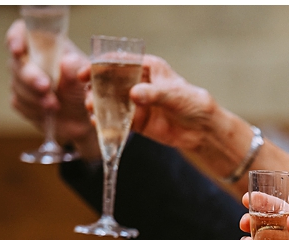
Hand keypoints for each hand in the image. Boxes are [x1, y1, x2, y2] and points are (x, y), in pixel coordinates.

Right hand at [6, 19, 96, 156]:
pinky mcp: (20, 100)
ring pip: (16, 84)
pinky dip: (34, 109)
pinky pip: (18, 102)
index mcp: (46, 46)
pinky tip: (48, 112)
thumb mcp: (87, 77)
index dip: (16, 38)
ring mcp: (22, 80)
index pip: (22, 32)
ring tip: (55, 105)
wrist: (84, 119)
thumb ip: (76, 67)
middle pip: (16, 62)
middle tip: (46, 87)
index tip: (18, 51)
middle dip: (30, 76)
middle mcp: (30, 60)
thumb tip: (65, 62)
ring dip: (35, 96)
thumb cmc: (86, 90)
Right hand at [81, 54, 216, 151]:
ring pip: (110, 101)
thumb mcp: (174, 95)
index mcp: (147, 68)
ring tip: (93, 111)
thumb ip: (154, 94)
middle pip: (109, 81)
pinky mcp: (136, 121)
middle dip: (96, 88)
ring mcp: (135, 102)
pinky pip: (117, 120)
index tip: (86, 73)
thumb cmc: (192, 103)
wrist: (202, 129)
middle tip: (89, 97)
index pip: (119, 62)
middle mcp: (137, 83)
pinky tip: (100, 125)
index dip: (100, 65)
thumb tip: (134, 94)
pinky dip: (107, 122)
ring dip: (98, 105)